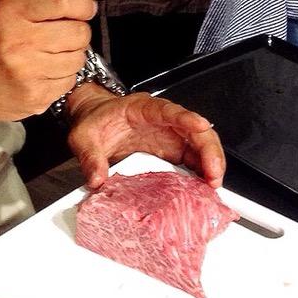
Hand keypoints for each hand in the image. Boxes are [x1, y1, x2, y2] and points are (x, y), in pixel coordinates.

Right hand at [0, 0, 95, 122]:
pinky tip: (43, 72)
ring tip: (50, 54)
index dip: (83, 4)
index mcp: (12, 11)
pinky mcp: (35, 97)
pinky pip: (69, 81)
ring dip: (70, 55)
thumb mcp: (1, 7)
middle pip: (79, 32)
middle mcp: (21, 41)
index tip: (84, 8)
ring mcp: (28, 72)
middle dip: (76, 31)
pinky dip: (61, 76)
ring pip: (78, 58)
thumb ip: (40, 0)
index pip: (65, 1)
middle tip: (63, 34)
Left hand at [67, 84, 225, 189]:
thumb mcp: (83, 137)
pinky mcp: (170, 151)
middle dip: (209, 151)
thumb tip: (97, 179)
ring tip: (213, 186)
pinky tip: (204, 188)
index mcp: (142, 109)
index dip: (186, 118)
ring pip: (199, 145)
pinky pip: (192, 160)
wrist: (92, 119)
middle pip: (194, 130)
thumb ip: (90, 157)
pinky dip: (201, 173)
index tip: (200, 125)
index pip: (168, 110)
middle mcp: (162, 121)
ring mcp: (168, 136)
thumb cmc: (93, 121)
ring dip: (210, 164)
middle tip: (213, 174)